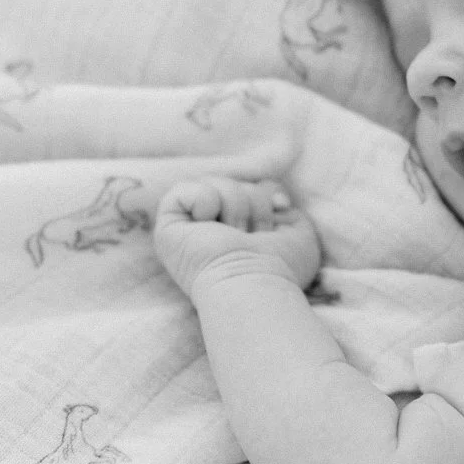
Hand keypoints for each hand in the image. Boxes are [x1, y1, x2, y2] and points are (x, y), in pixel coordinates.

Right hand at [153, 176, 321, 297]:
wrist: (255, 280)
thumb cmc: (279, 267)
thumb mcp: (296, 231)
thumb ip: (287, 209)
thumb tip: (274, 198)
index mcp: (239, 233)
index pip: (250, 188)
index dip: (266, 194)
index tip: (280, 209)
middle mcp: (213, 230)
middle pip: (234, 183)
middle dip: (253, 203)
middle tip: (252, 234)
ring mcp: (188, 229)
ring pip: (214, 183)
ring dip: (235, 206)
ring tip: (234, 234)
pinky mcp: (167, 227)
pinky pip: (182, 190)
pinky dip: (203, 200)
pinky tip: (209, 224)